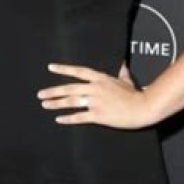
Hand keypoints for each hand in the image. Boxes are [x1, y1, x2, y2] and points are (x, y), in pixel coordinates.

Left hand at [37, 63, 155, 128]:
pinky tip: (58, 119)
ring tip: (45, 105)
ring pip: (71, 102)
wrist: (142, 107)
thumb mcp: (126, 80)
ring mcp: (95, 102)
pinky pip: (79, 117)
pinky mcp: (98, 115)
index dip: (63, 69)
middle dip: (53, 91)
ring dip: (56, 104)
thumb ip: (121, 72)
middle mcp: (95, 88)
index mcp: (100, 79)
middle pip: (69, 88)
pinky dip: (67, 118)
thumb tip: (122, 64)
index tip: (50, 67)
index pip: (78, 71)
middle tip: (40, 94)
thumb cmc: (135, 94)